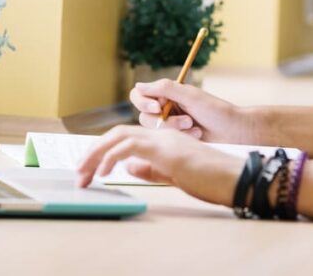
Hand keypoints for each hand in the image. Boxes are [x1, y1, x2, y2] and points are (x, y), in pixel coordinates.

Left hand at [75, 125, 242, 205]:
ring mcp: (163, 139)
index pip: (127, 137)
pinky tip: (103, 172)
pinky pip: (128, 147)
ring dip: (96, 154)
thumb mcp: (174, 174)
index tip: (91, 167)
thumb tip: (128, 167)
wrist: (233, 177)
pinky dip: (110, 157)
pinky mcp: (164, 149)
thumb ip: (151, 168)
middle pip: (117, 133)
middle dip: (93, 152)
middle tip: (79, 172)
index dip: (105, 149)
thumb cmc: (211, 179)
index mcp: (165, 140)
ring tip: (84, 173)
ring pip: (118, 136)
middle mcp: (162, 134)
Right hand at [130, 79, 251, 142]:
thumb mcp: (190, 96)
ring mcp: (170, 124)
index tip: (158, 108)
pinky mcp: (175, 139)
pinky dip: (181, 137)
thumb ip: (165, 88)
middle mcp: (166, 108)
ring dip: (175, 129)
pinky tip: (197, 135)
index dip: (143, 102)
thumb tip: (139, 85)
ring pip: (154, 130)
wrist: (234, 130)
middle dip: (166, 121)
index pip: (139, 95)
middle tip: (187, 121)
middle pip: (144, 116)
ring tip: (194, 128)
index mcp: (168, 94)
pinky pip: (166, 141)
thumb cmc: (216, 110)